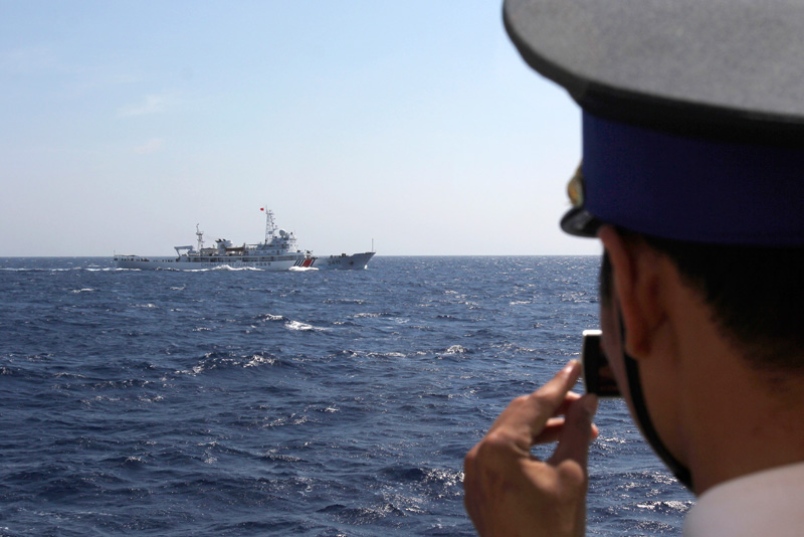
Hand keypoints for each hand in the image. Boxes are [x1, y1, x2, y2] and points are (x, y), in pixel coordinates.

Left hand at [463, 361, 598, 536]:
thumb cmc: (554, 530)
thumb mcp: (571, 475)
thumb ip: (577, 431)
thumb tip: (587, 401)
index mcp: (498, 449)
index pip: (534, 405)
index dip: (559, 384)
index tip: (575, 365)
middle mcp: (478, 456)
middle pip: (518, 417)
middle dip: (553, 408)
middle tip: (585, 405)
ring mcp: (473, 475)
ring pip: (509, 436)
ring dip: (541, 430)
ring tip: (577, 431)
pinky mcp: (476, 490)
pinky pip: (500, 458)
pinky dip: (525, 449)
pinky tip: (550, 450)